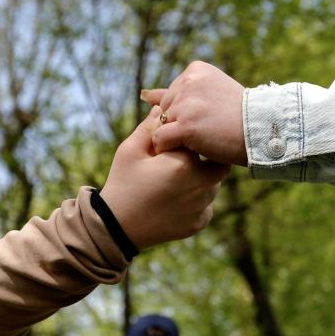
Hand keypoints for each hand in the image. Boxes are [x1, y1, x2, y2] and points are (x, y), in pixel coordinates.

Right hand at [100, 106, 230, 248]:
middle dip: (205, 157)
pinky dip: (197, 200)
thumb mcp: (130, 150)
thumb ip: (150, 127)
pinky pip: (207, 205)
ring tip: (177, 179)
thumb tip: (162, 107)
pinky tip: (177, 199)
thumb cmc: (122, 184)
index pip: (199, 140)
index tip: (175, 142)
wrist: (116, 228)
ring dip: (202, 178)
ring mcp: (202, 206)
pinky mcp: (200, 223)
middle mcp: (201, 185)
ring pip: (214, 184)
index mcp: (185, 163)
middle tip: (184, 158)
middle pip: (217, 162)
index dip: (189, 138)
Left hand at [140, 61, 246, 165]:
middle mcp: (188, 82)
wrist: (262, 131)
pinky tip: (187, 151)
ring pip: (161, 125)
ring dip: (176, 138)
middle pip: (165, 110)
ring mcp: (186, 103)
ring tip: (201, 141)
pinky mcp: (186, 125)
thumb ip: (177, 93)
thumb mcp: (210, 95)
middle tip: (206, 132)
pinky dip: (169, 149)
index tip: (208, 119)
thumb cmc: (239, 117)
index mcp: (195, 70)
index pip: (172, 96)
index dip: (186, 114)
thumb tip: (143, 94)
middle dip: (179, 124)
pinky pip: (161, 139)